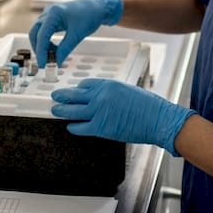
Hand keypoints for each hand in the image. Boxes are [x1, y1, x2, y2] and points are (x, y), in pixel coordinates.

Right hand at [29, 0, 122, 66]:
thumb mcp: (77, 35)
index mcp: (53, 13)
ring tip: (53, 57)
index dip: (41, 52)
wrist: (99, 7)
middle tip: (45, 62)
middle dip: (39, 48)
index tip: (42, 65)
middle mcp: (49, 12)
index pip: (41, 35)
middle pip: (35, 33)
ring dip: (43, 45)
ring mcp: (50, 14)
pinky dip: (48, 41)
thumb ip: (65, 49)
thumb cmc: (90, 17)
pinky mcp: (54, 18)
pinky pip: (45, 31)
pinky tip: (55, 50)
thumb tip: (56, 63)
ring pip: (39, 32)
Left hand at [50, 78, 195, 155]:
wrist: (158, 119)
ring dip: (62, 110)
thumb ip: (112, 93)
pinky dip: (73, 127)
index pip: (86, 84)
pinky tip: (70, 126)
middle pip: (74, 95)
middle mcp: (100, 96)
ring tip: (55, 110)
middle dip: (63, 96)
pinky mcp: (100, 127)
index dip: (77, 88)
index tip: (74, 90)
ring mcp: (99, 112)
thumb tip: (102, 99)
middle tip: (55, 96)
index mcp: (108, 85)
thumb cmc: (148, 106)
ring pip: (73, 111)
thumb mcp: (128, 91)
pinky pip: (80, 127)